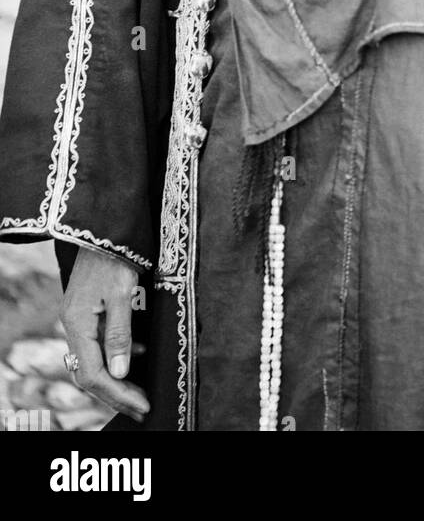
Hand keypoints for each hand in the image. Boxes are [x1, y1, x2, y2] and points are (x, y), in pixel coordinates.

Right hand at [60, 245, 150, 422]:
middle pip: (90, 373)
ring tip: (139, 390)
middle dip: (116, 393)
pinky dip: (116, 356)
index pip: (94, 374)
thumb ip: (120, 335)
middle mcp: (72, 325)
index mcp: (77, 325)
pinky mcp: (86, 310)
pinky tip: (137, 353)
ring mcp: (78, 318)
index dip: (118, 393)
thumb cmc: (115, 257)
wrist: (104, 228)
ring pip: (93, 361)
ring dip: (116, 378)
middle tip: (141, 407)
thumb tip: (120, 372)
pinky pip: (97, 344)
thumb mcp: (122, 295)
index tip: (141, 404)